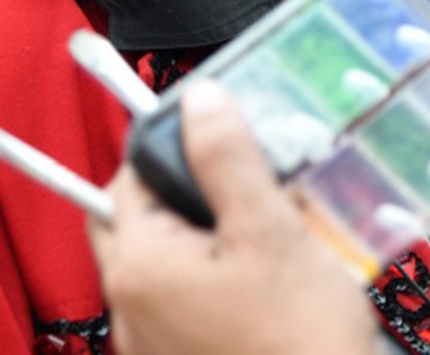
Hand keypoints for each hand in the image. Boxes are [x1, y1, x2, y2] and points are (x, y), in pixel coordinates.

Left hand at [88, 80, 376, 354]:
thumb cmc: (300, 339)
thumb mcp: (269, 229)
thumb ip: (228, 158)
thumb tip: (200, 99)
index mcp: (139, 264)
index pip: (131, 175)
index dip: (175, 146)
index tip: (222, 137)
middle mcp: (130, 306)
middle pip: (138, 217)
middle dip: (181, 187)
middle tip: (236, 178)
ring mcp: (152, 342)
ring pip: (165, 256)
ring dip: (204, 230)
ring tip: (264, 222)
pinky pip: (184, 297)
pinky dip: (214, 272)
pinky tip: (265, 273)